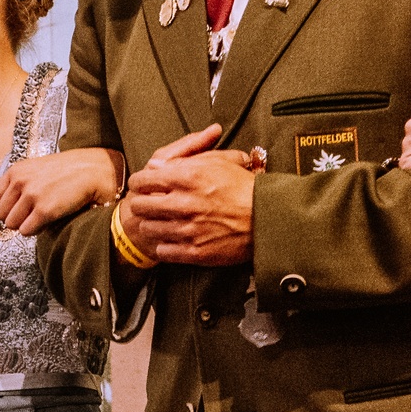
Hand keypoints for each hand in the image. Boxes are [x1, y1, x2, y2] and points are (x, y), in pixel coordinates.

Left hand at [0, 146, 126, 234]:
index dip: (6, 207)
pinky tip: (47, 221)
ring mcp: (32, 196)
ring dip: (25, 225)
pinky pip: (26, 231)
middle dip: (15, 218)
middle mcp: (20, 182)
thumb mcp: (36, 169)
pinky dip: (35, 231)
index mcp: (15, 171)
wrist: (94, 170)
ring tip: (41, 216)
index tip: (18, 208)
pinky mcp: (45, 210)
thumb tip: (3, 208)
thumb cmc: (68, 171)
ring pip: (11, 225)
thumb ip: (18, 184)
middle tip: (32, 213)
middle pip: (0, 215)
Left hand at [125, 127, 254, 266]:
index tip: (142, 184)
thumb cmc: (246, 188)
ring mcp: (188, 229)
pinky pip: (163, 250)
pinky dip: (164, 245)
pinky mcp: (194, 251)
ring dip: (152, 224)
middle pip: (141, 205)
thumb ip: (186, 160)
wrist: (270, 219)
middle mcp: (185, 203)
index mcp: (190, 177)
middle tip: (147, 204)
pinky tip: (172, 239)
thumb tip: (157, 164)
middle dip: (141, 203)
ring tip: (161, 222)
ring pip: (149, 228)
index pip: (146, 179)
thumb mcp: (219, 162)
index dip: (140, 181)